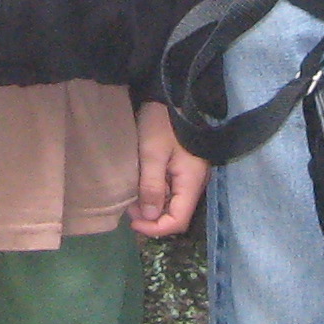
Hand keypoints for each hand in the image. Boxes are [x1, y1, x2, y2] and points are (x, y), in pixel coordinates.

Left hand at [132, 101, 209, 236]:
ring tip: (131, 199)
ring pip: (173, 203)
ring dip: (153, 206)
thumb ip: (152, 186)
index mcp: (191, 182)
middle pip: (176, 214)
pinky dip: (156, 193)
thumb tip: (150, 216)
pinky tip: (141, 187)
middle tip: (128, 209)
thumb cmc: (162, 123)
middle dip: (152, 218)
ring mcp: (190, 175)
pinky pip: (172, 190)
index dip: (155, 228)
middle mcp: (195, 183)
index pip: (178, 221)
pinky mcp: (184, 167)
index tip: (133, 223)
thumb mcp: (152, 154)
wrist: (174, 95)